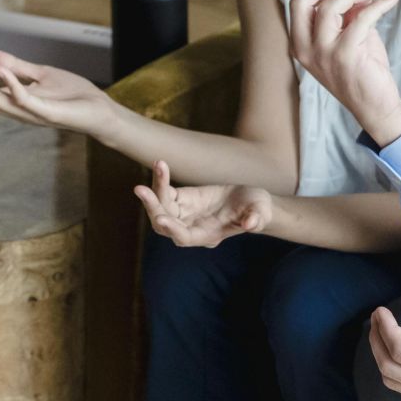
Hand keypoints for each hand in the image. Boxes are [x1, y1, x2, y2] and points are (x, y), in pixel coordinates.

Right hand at [0, 50, 115, 138]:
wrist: (100, 110)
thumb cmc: (73, 96)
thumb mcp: (41, 74)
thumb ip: (16, 66)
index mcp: (14, 101)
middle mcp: (18, 110)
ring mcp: (31, 113)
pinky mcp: (47, 113)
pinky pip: (26, 99)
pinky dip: (12, 84)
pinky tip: (0, 69)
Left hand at [133, 160, 271, 248]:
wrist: (250, 202)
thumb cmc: (257, 210)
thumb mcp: (260, 213)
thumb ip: (256, 219)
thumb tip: (251, 224)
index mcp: (206, 236)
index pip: (184, 237)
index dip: (173, 229)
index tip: (162, 218)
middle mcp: (190, 228)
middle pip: (163, 224)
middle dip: (153, 207)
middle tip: (141, 190)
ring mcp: (183, 214)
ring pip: (161, 205)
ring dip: (155, 188)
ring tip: (158, 165)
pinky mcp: (182, 199)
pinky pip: (166, 191)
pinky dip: (162, 178)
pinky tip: (160, 163)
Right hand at [287, 0, 400, 144]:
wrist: (375, 106)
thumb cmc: (362, 70)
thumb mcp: (353, 33)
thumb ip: (351, 7)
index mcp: (300, 44)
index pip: (298, 2)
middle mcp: (305, 49)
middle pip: (303, 0)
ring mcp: (323, 54)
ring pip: (330, 6)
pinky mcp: (346, 56)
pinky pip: (362, 18)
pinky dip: (379, 4)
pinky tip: (391, 1)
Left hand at [367, 271, 400, 400]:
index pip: (400, 350)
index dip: (384, 328)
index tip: (381, 310)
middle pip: (389, 369)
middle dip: (376, 340)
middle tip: (376, 318)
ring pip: (394, 383)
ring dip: (382, 356)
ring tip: (382, 332)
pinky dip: (395, 369)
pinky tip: (399, 350)